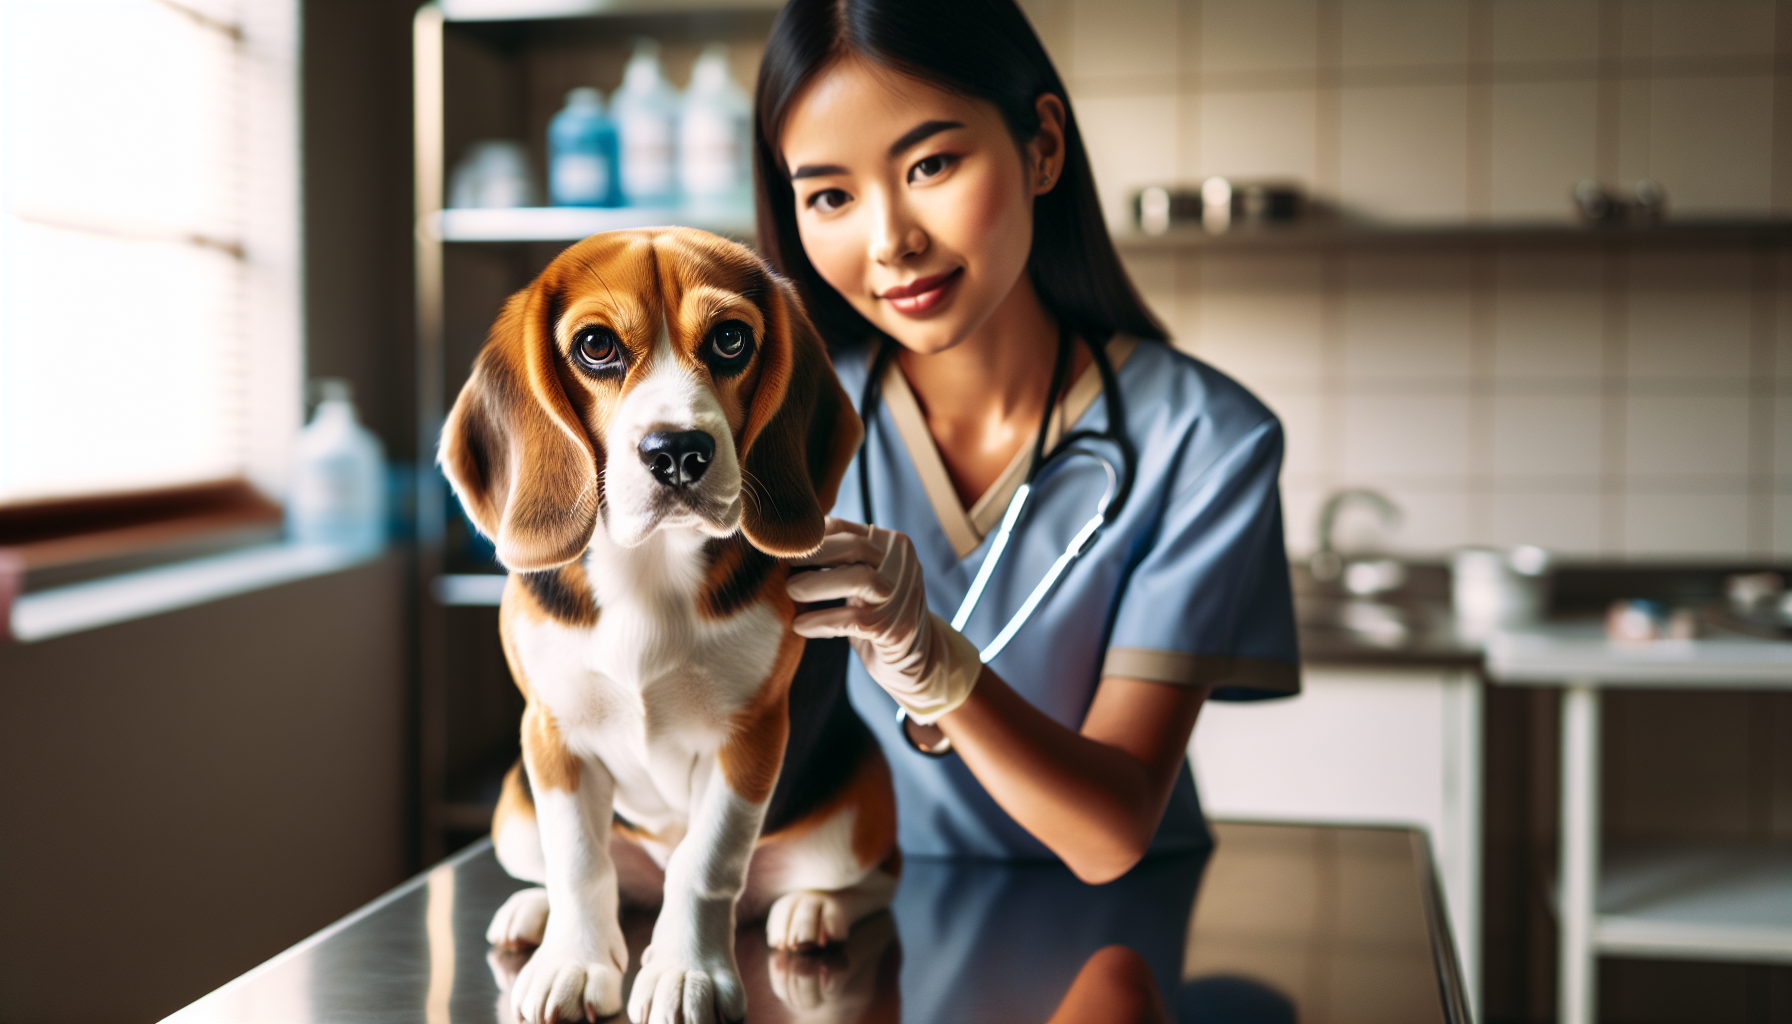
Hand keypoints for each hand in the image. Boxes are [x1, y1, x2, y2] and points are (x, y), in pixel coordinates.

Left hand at [787, 517, 980, 724]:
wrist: (917, 661)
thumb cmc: (880, 615)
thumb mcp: (867, 579)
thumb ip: (842, 560)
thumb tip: (787, 545)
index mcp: (893, 545)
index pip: (844, 528)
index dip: (810, 536)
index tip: (781, 548)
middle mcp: (902, 565)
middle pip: (853, 547)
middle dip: (811, 554)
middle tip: (780, 565)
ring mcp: (901, 597)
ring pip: (857, 579)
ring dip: (815, 585)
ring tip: (791, 593)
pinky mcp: (894, 629)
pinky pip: (849, 620)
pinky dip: (819, 621)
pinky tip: (800, 626)